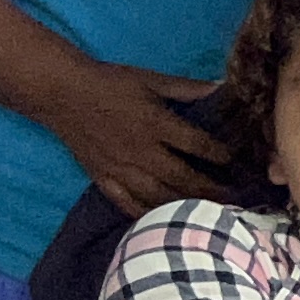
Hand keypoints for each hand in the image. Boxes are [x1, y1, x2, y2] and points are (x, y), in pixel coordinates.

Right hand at [48, 60, 229, 215]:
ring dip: (184, 205)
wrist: (61, 93)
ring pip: (157, 195)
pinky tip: (162, 221)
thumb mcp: (151, 79)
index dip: (220, 155)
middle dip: (210, 190)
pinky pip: (126, 203)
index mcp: (156, 123)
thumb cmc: (110, 82)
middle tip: (233, 199)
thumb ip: (187, 88)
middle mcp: (141, 151)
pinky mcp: (102, 178)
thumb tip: (222, 87)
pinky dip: (146, 213)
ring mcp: (120, 168)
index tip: (237, 163)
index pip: (197, 145)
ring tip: (207, 213)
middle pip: (181, 177)